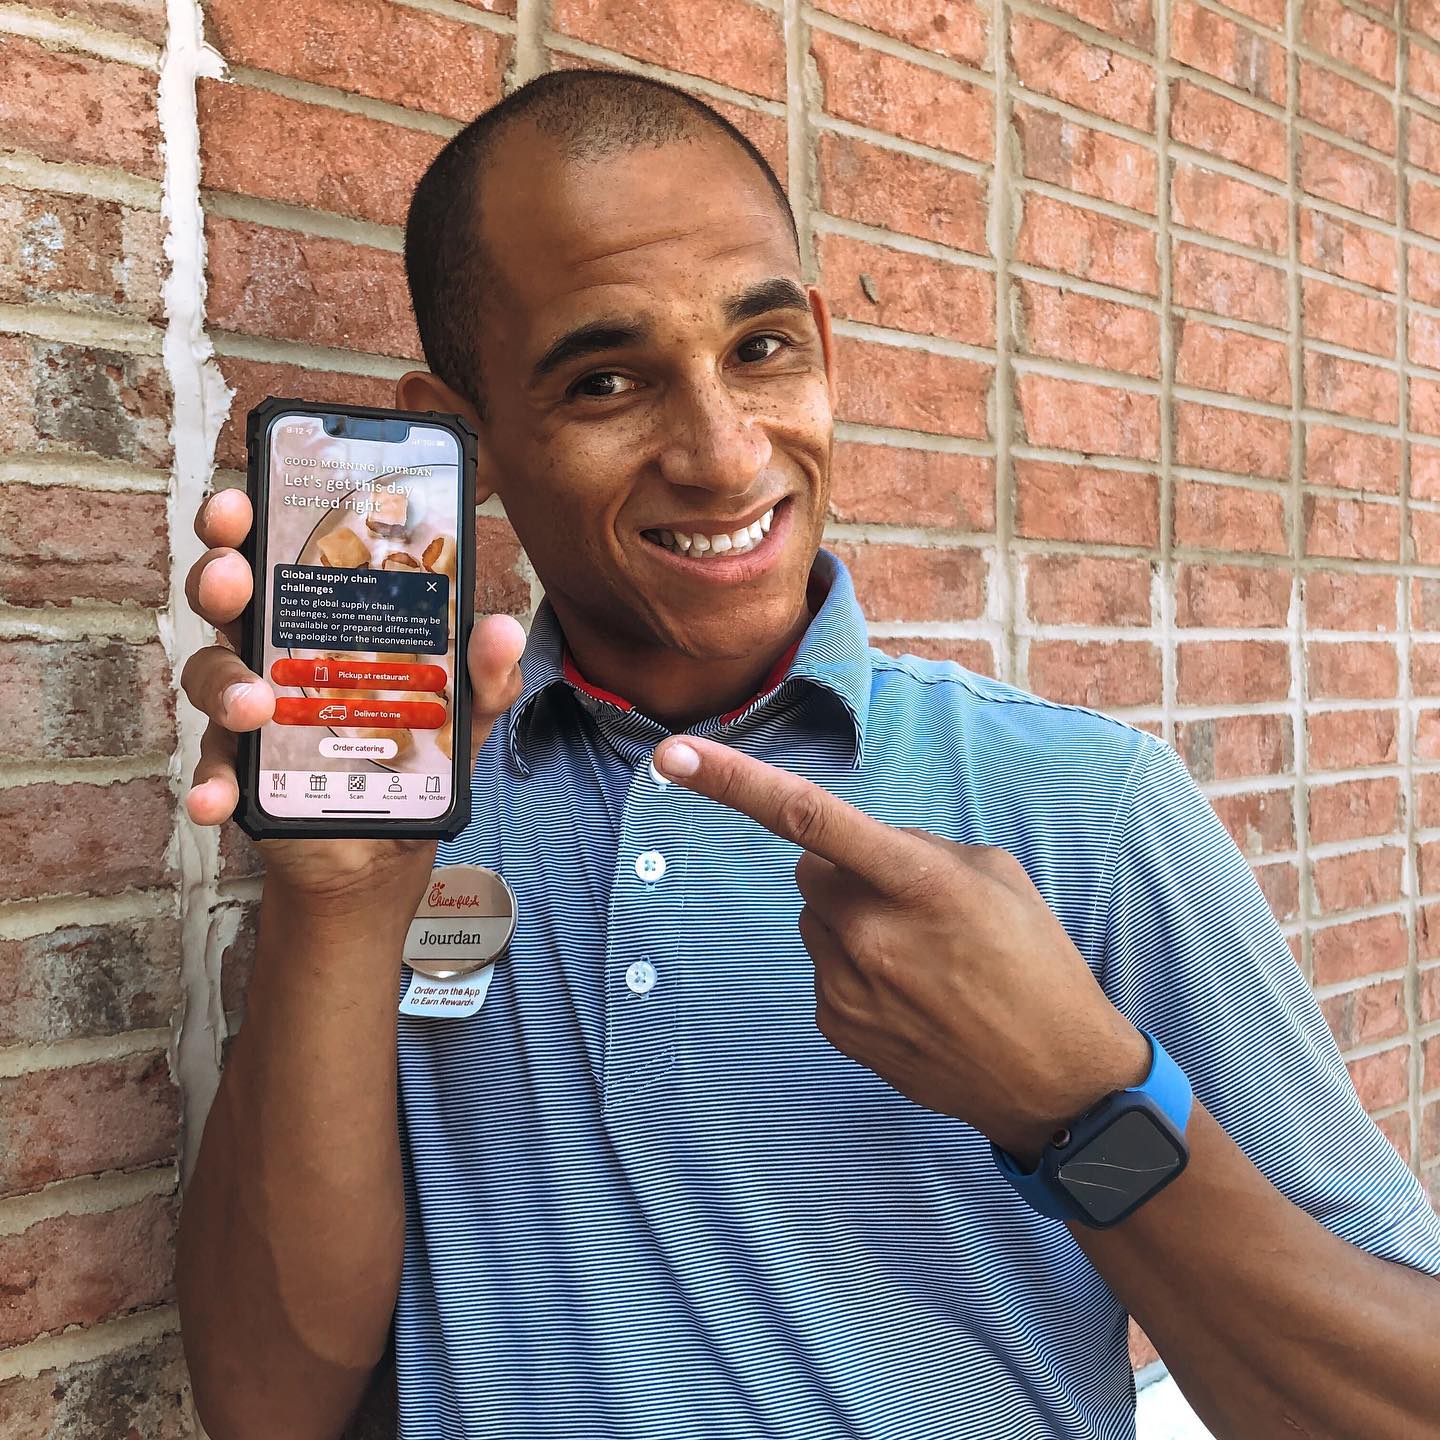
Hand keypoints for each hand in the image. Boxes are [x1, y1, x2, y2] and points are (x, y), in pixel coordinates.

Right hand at [180, 488, 525, 906]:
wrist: (389, 842)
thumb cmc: (421, 750)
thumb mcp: (468, 708)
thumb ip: (485, 672)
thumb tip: (500, 630)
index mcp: (325, 617)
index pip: (280, 552)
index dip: (250, 520)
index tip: (244, 497)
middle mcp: (277, 650)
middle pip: (231, 596)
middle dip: (221, 575)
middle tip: (234, 576)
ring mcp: (251, 708)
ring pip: (211, 673)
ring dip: (223, 683)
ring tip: (253, 707)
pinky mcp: (241, 767)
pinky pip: (213, 768)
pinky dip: (211, 783)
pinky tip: (216, 799)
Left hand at [651, 735, 1149, 1161]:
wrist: (1055, 1081)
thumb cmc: (1037, 966)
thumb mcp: (997, 877)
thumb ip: (918, 848)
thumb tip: (862, 846)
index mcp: (917, 883)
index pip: (810, 818)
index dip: (734, 781)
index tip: (673, 757)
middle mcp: (870, 934)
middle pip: (810, 869)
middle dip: (844, 871)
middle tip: (909, 903)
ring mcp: (847, 988)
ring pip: (816, 921)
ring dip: (851, 922)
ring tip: (922, 957)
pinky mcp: (836, 1026)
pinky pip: (824, 969)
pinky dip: (855, 969)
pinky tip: (910, 994)